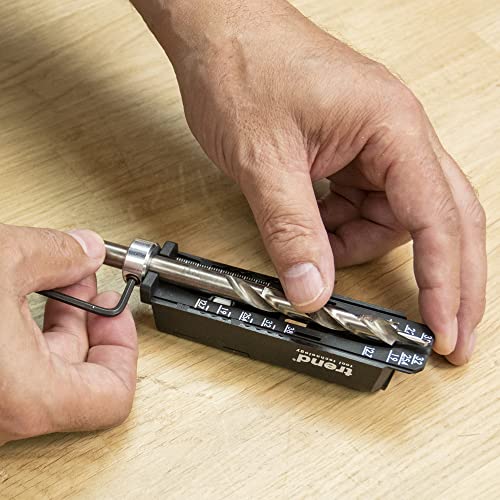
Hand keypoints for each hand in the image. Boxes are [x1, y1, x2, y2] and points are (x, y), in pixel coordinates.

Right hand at [0, 225, 136, 443]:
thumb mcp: (2, 262)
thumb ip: (56, 253)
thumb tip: (83, 248)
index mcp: (28, 394)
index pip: (114, 395)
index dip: (126, 348)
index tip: (120, 314)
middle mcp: (3, 414)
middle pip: (77, 375)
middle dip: (89, 320)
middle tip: (89, 285)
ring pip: (39, 371)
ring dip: (56, 321)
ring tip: (58, 281)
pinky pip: (10, 369)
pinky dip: (23, 332)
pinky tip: (21, 295)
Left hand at [132, 0, 485, 363]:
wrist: (216, 28)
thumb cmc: (242, 67)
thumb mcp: (264, 161)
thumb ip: (291, 230)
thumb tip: (312, 289)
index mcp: (392, 127)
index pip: (437, 218)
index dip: (446, 282)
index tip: (446, 329)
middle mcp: (394, 134)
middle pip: (440, 218)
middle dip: (443, 277)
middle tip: (442, 329)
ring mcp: (373, 143)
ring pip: (391, 217)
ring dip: (359, 246)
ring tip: (319, 247)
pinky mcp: (348, 151)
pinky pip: (361, 205)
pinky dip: (340, 228)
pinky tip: (313, 225)